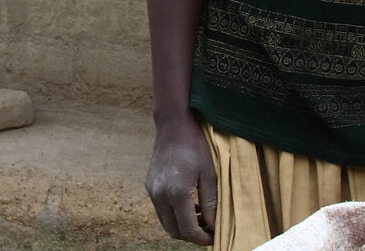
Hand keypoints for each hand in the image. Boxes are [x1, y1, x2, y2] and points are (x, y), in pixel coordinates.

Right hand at [145, 118, 216, 244]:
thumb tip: (214, 226)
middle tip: (209, 231)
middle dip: (192, 236)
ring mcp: (152, 191)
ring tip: (201, 219)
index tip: (214, 238)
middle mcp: (160, 195)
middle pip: (174, 231)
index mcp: (177, 194)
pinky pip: (161, 210)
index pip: (188, 230)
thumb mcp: (210, 175)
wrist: (174, 125)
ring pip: (166, 222)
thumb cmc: (195, 147)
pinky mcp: (149, 186)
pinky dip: (174, 215)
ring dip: (182, 226)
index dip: (202, 239)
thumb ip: (211, 204)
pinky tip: (190, 206)